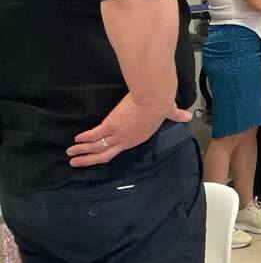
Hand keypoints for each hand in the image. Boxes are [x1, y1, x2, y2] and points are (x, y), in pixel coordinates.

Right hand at [66, 93, 191, 167]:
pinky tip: (76, 139)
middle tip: (76, 163)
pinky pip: (94, 135)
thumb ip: (177, 115)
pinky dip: (84, 138)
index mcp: (139, 138)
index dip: (109, 151)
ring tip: (70, 153)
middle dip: (89, 160)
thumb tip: (188, 116)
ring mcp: (117, 134)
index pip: (121, 148)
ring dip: (82, 151)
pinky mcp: (110, 126)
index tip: (100, 154)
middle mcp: (126, 140)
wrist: (154, 99)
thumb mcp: (169, 112)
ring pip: (96, 147)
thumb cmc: (162, 104)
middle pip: (104, 155)